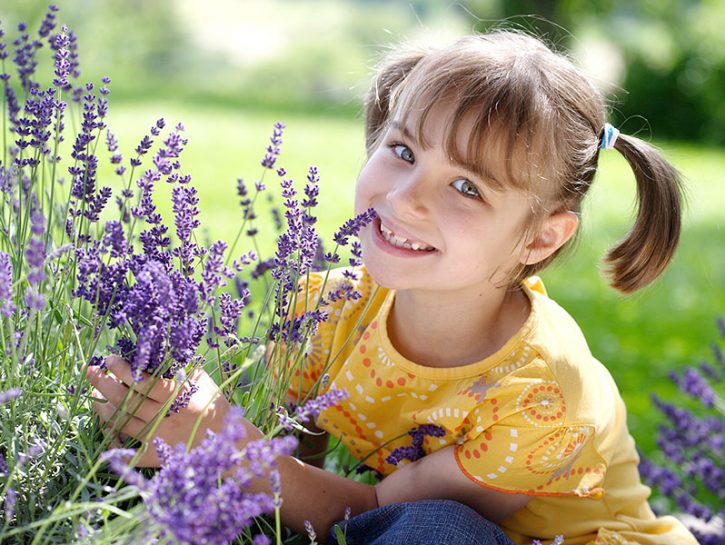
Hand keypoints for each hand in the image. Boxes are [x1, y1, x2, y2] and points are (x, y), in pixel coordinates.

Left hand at [86, 355, 230, 466]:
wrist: (224, 440)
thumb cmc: (213, 405)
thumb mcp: (202, 381)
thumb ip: (181, 367)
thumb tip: (156, 350)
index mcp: (180, 397)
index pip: (144, 381)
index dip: (123, 370)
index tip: (110, 359)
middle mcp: (167, 417)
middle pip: (127, 400)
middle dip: (104, 384)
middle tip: (91, 371)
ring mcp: (159, 438)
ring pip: (122, 421)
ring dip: (103, 406)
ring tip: (95, 393)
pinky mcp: (155, 455)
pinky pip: (126, 447)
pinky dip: (112, 435)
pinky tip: (105, 422)